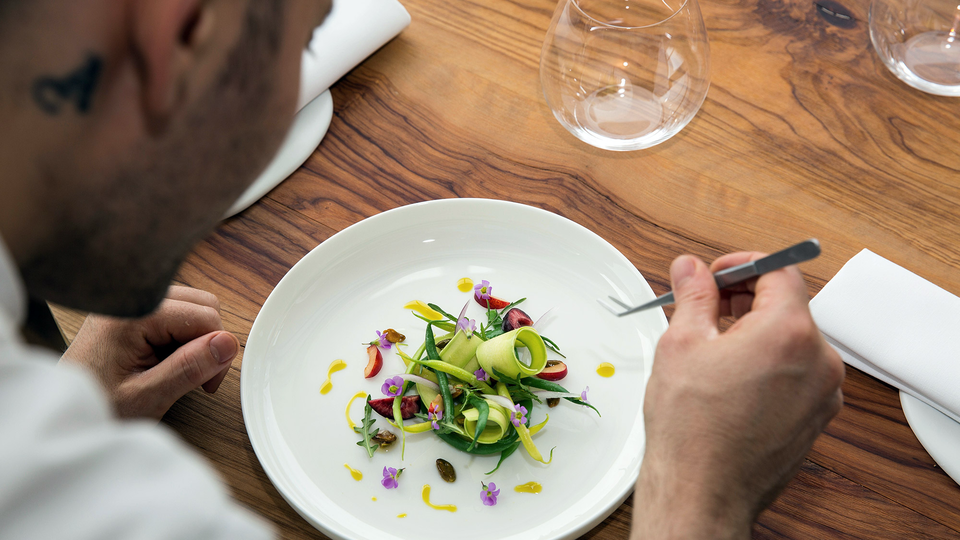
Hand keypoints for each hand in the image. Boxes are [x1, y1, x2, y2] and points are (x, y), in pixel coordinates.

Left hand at [60, 286, 238, 419]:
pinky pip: (176, 313)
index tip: (206, 384)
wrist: (62, 414)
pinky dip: (182, 337)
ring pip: (193, 307)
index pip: (205, 316)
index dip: (216, 352)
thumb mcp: (147, 397)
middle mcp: (132, 301)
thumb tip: (228, 344)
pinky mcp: (133, 313)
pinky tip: (168, 361)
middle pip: (203, 304)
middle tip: (197, 378)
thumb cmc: (98, 408)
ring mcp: (132, 304)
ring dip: (197, 339)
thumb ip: (188, 368)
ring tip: (179, 371)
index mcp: (133, 316)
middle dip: (209, 342)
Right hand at [631, 253, 843, 538]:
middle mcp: (819, 360)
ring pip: (793, 339)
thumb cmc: (692, 429)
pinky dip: (770, 363)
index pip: (779, 272)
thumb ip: (694, 295)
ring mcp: (823, 393)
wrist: (703, 490)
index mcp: (789, 332)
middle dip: (746, 298)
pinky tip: (732, 376)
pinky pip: (798, 372)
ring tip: (714, 346)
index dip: (743, 265)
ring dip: (757, 331)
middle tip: (707, 306)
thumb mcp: (681, 343)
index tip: (717, 274)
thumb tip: (691, 269)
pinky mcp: (817, 417)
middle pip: (789, 304)